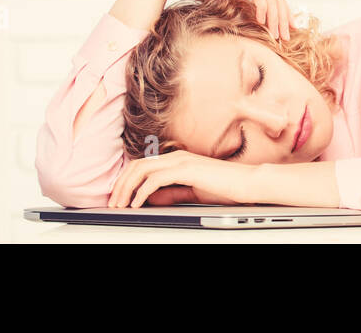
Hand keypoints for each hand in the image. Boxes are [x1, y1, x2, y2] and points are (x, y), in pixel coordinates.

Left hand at [108, 150, 257, 207]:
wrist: (247, 183)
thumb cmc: (226, 187)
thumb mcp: (193, 192)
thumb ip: (172, 193)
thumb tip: (151, 198)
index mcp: (177, 159)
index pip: (143, 165)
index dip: (127, 180)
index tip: (119, 196)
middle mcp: (176, 156)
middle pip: (137, 165)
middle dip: (121, 184)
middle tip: (113, 202)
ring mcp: (180, 161)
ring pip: (141, 170)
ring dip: (127, 188)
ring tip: (120, 204)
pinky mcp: (186, 170)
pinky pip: (155, 179)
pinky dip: (142, 192)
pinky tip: (137, 203)